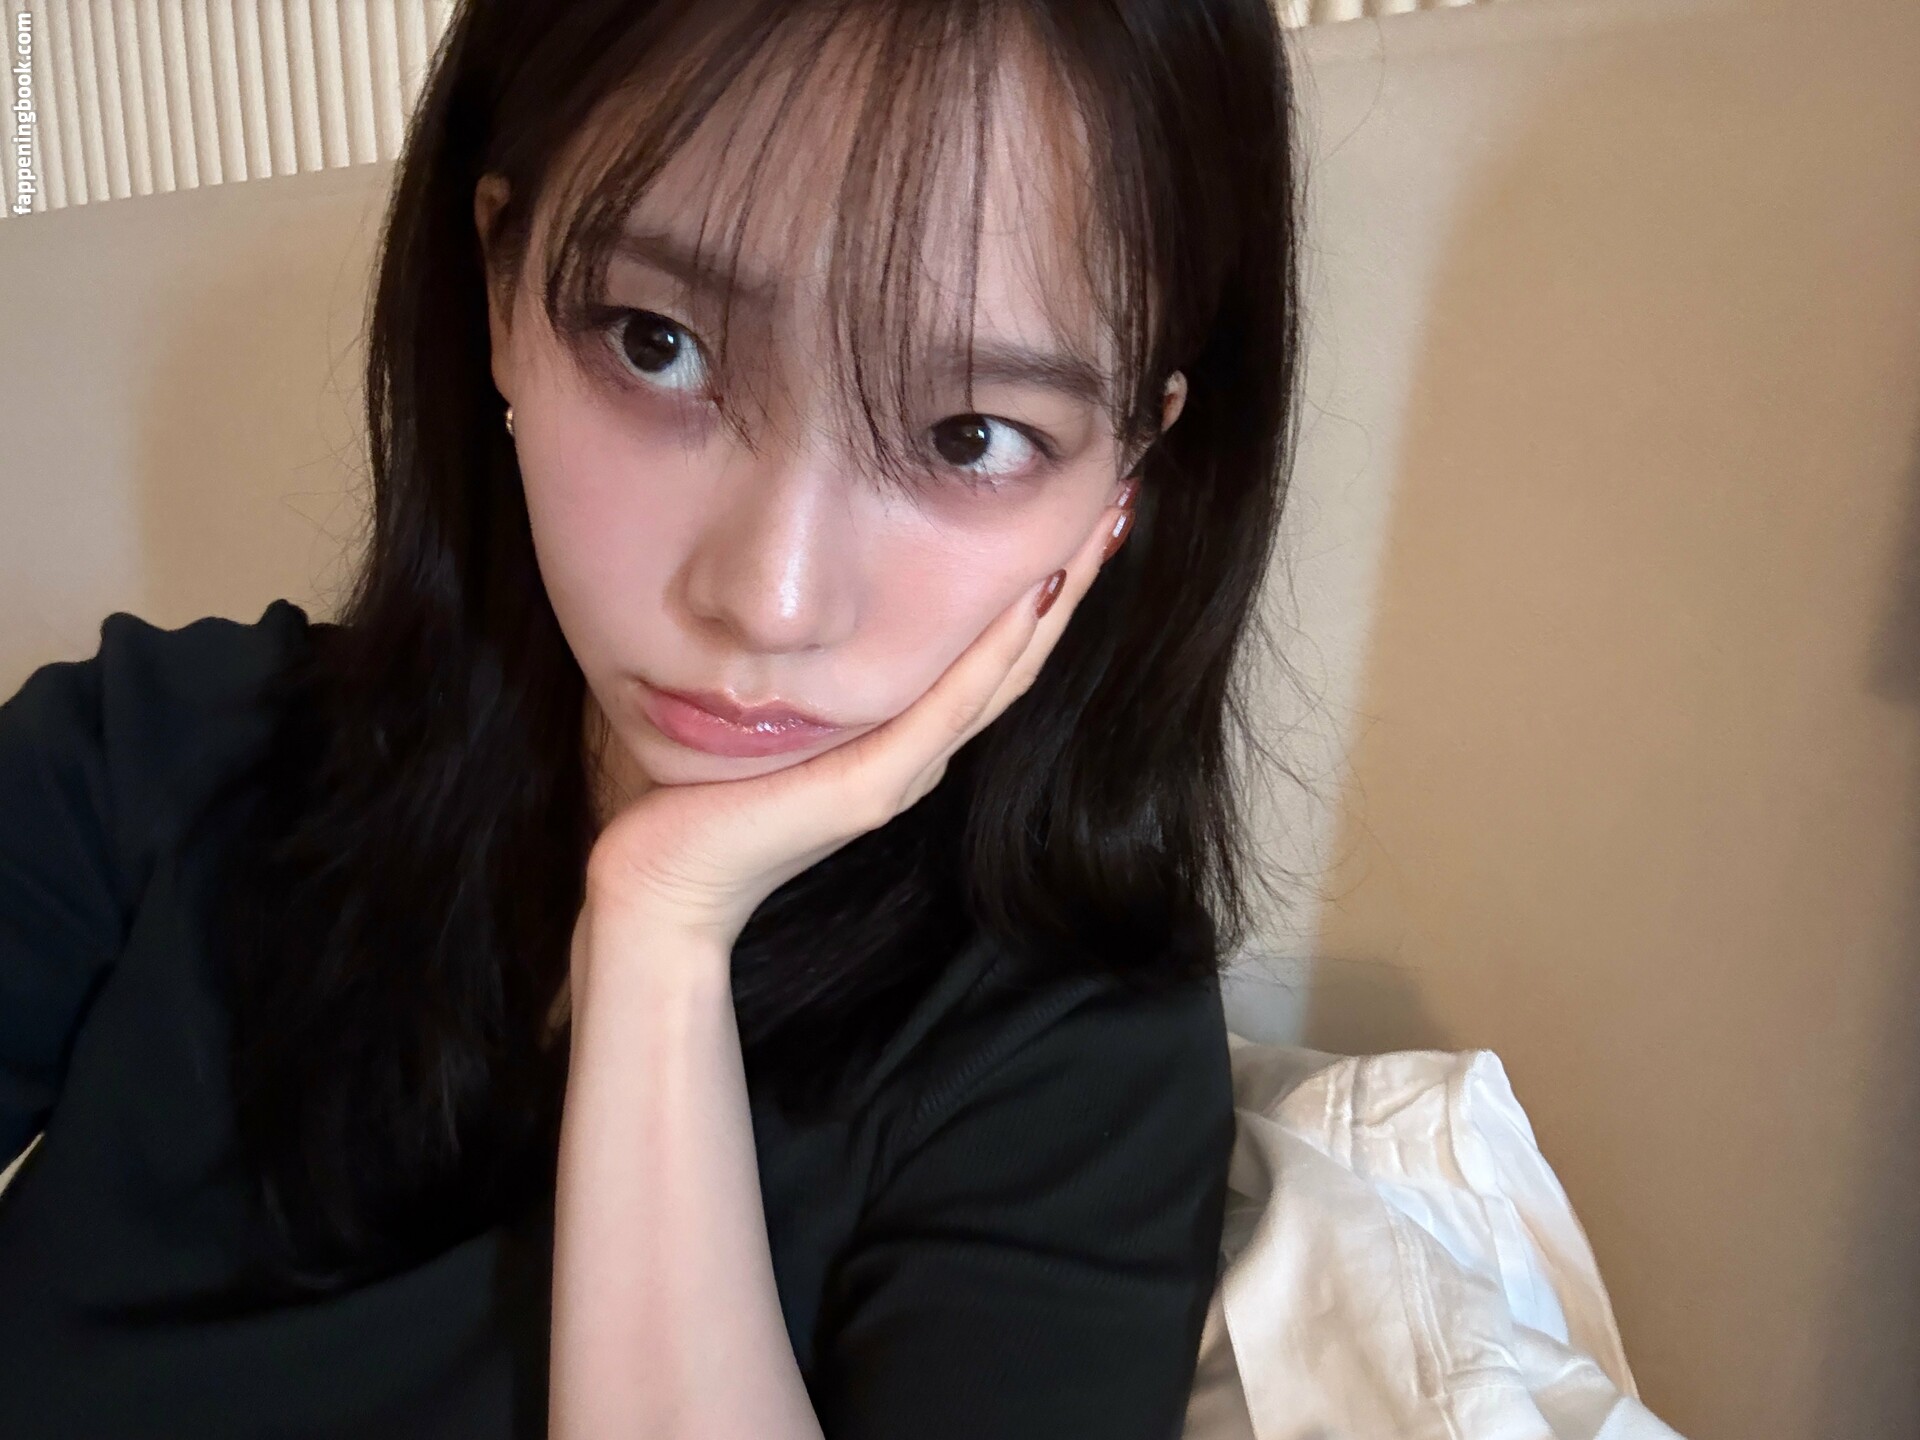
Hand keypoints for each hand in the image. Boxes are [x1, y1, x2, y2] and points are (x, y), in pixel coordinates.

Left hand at [577, 492, 1135, 958]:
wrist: (662, 888)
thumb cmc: (697, 793)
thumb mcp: (763, 705)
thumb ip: (796, 659)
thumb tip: (789, 580)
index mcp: (903, 734)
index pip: (993, 648)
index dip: (1045, 582)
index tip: (1084, 507)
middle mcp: (920, 751)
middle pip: (1020, 653)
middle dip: (1074, 575)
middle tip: (1124, 498)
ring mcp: (903, 770)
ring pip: (1004, 673)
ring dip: (1058, 599)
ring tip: (1105, 528)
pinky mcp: (870, 788)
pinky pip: (948, 709)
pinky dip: (994, 651)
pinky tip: (1031, 595)